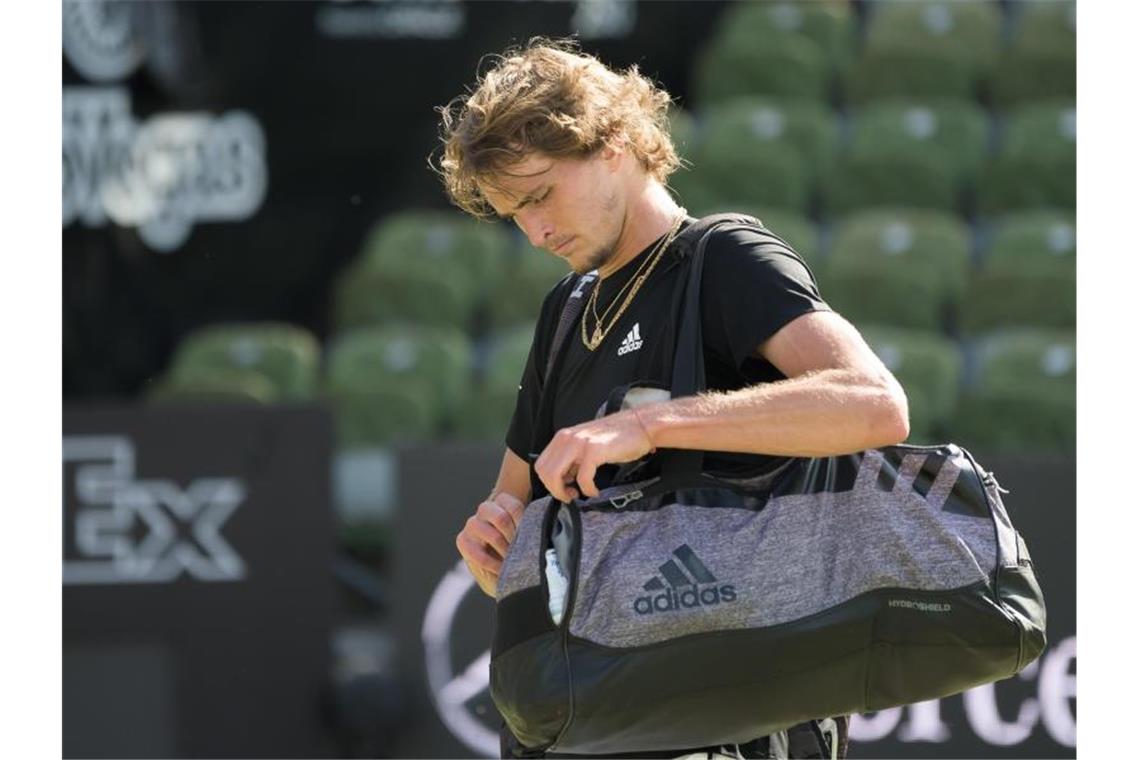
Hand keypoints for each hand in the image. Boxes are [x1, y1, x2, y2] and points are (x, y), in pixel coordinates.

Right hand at [455, 491, 526, 596]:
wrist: (502, 572)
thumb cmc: (517, 549)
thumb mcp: (526, 536)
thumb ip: (530, 527)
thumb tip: (548, 525)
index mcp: (502, 502)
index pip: (514, 507)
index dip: (523, 524)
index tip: (529, 539)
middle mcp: (485, 509)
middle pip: (502, 519)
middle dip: (513, 539)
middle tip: (520, 552)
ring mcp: (472, 524)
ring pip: (492, 535)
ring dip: (505, 552)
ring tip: (512, 561)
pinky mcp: (463, 540)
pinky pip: (479, 554)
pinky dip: (493, 564)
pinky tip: (501, 569)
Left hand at [534, 409, 654, 502]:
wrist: (640, 425)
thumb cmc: (617, 438)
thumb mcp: (586, 445)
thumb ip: (572, 459)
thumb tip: (563, 479)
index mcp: (563, 437)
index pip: (541, 464)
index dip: (549, 482)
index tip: (564, 489)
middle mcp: (567, 438)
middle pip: (544, 472)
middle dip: (555, 490)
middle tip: (570, 495)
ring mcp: (579, 443)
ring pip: (555, 476)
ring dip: (564, 492)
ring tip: (579, 494)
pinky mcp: (594, 451)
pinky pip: (582, 479)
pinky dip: (587, 490)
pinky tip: (595, 491)